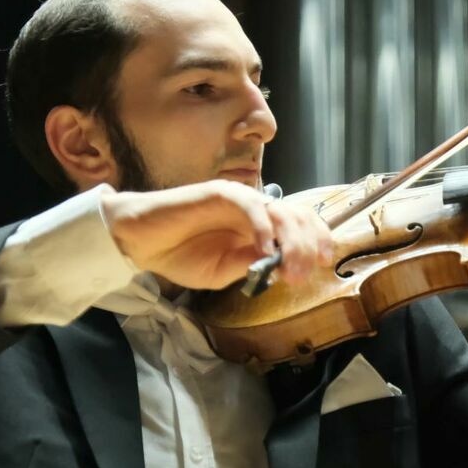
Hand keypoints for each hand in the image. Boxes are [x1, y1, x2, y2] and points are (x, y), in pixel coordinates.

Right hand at [101, 180, 333, 290]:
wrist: (143, 242)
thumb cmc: (181, 255)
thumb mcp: (224, 271)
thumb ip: (251, 266)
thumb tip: (282, 268)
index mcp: (260, 226)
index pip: (300, 225)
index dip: (317, 240)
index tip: (324, 263)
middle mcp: (255, 209)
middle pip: (298, 218)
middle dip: (307, 246)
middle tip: (304, 275)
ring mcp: (240, 199)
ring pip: (280, 212)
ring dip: (291, 241)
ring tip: (291, 269)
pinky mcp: (221, 193)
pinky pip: (251, 207)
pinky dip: (263, 228)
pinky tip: (265, 250)